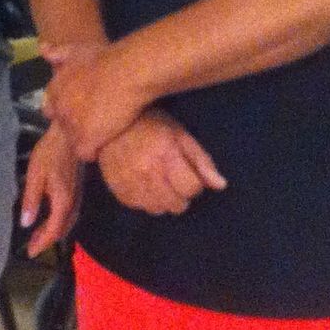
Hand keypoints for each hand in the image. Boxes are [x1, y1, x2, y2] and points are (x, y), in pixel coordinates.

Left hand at [18, 124, 81, 256]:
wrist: (69, 135)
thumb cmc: (50, 152)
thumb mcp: (35, 175)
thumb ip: (31, 200)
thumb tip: (26, 224)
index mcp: (63, 202)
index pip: (54, 230)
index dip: (42, 243)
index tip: (31, 253)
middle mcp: (73, 203)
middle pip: (62, 229)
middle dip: (47, 240)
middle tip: (32, 248)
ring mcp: (78, 197)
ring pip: (68, 223)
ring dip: (54, 232)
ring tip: (39, 237)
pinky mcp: (78, 190)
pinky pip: (70, 214)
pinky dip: (60, 223)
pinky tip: (51, 220)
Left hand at [40, 41, 151, 161]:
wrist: (125, 72)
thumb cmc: (105, 59)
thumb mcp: (77, 50)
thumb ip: (58, 53)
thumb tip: (43, 50)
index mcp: (55, 90)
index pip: (51, 109)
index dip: (67, 111)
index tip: (82, 110)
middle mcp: (59, 108)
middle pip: (63, 126)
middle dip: (76, 126)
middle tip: (95, 122)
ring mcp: (71, 125)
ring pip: (72, 141)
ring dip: (85, 140)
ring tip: (103, 134)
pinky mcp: (86, 139)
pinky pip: (85, 154)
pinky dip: (94, 153)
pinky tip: (105, 145)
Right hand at [95, 108, 225, 215]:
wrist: (108, 120)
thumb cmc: (150, 125)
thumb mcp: (180, 135)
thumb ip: (201, 160)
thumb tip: (221, 186)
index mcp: (165, 153)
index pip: (191, 188)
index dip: (194, 183)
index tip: (187, 173)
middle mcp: (146, 170)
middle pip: (176, 204)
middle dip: (180, 194)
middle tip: (172, 179)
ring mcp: (128, 181)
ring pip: (157, 209)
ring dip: (162, 200)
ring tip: (157, 182)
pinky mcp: (115, 188)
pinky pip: (138, 207)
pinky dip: (144, 200)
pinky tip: (142, 184)